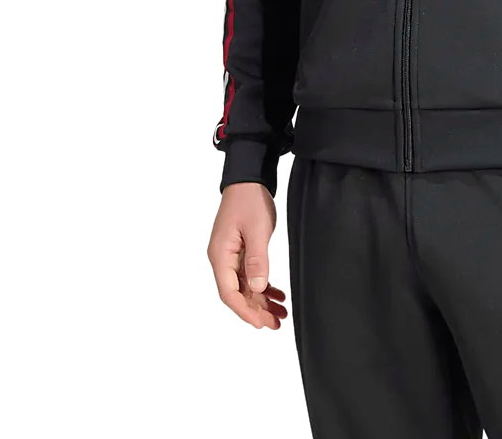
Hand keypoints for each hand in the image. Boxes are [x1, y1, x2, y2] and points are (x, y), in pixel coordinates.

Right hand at [208, 182, 287, 328]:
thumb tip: (258, 288)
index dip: (246, 311)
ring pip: (246, 287)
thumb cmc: (249, 199)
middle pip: (239, 294)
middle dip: (257, 309)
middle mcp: (223, 259)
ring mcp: (232, 256)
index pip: (230, 294)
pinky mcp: (241, 252)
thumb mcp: (256, 229)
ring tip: (280, 312)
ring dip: (262, 300)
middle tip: (277, 321)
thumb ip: (257, 259)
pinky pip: (250, 276)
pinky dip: (263, 286)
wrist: (249, 180)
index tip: (262, 322)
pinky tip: (276, 294)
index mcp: (221, 256)